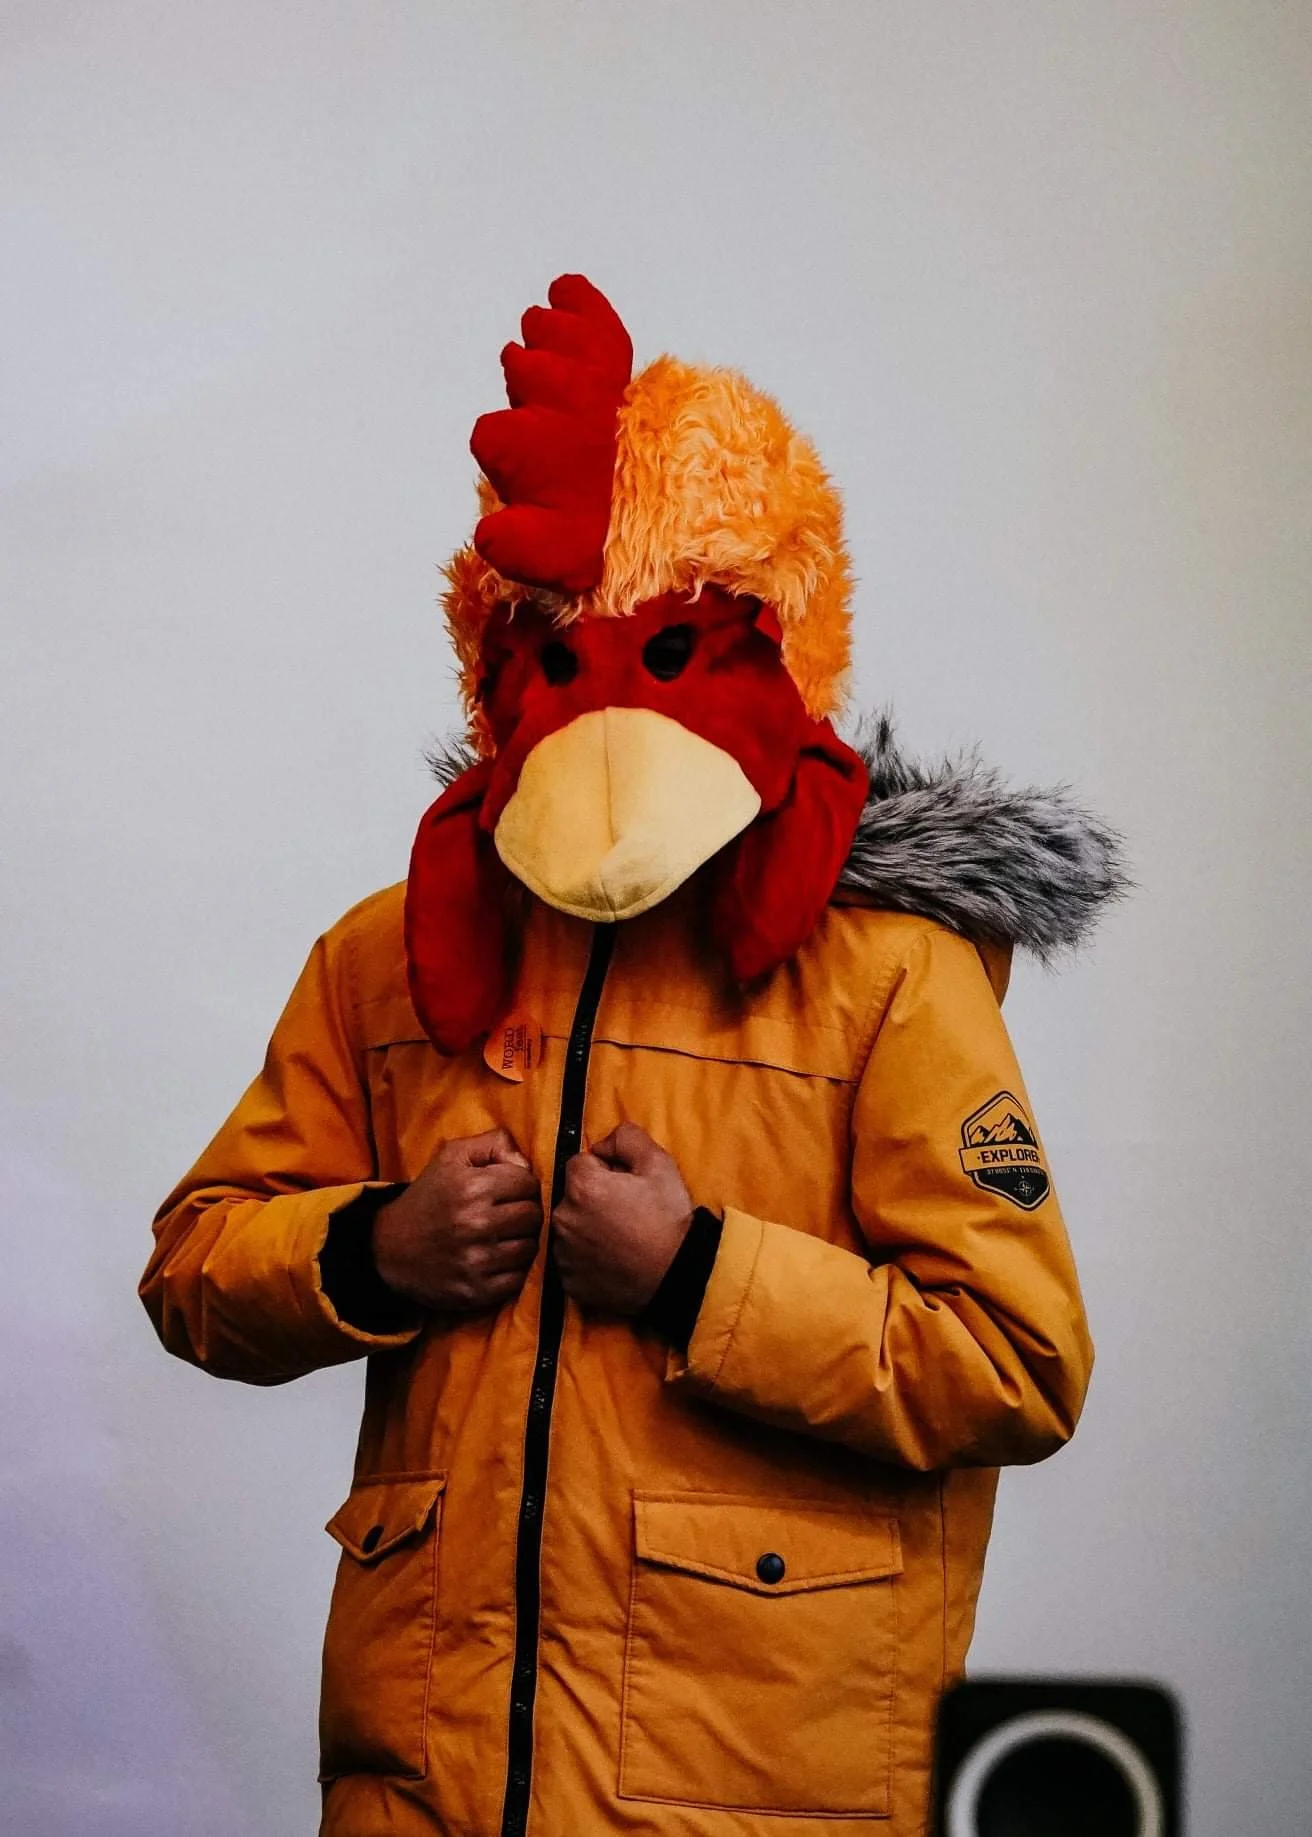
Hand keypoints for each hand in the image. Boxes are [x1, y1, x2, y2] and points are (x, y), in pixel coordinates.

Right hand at [372, 1128, 541, 1311]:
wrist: (389, 1248)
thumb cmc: (429, 1197)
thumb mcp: (453, 1156)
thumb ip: (495, 1144)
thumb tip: (527, 1164)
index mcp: (472, 1188)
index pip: (529, 1184)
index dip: (521, 1185)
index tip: (507, 1192)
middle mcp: (475, 1224)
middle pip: (533, 1216)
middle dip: (525, 1212)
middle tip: (507, 1215)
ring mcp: (476, 1261)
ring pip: (530, 1248)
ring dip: (521, 1242)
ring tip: (502, 1237)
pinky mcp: (475, 1291)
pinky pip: (518, 1279)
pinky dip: (512, 1270)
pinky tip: (496, 1260)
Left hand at [552, 1123, 692, 1314]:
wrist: (677, 1274)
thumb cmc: (668, 1218)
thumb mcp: (658, 1163)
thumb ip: (626, 1137)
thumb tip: (603, 1144)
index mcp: (581, 1186)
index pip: (581, 1163)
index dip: (605, 1170)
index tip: (626, 1186)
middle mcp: (564, 1218)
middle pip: (572, 1196)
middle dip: (593, 1199)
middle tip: (626, 1212)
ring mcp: (564, 1253)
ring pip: (571, 1228)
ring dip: (588, 1228)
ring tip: (622, 1238)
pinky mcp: (570, 1281)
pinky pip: (573, 1260)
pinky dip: (588, 1258)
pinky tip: (614, 1259)